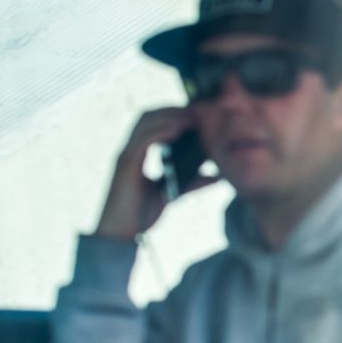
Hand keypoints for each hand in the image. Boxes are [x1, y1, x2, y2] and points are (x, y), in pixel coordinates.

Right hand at [94, 108, 207, 241]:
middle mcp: (130, 149)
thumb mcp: (174, 194)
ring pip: (144, 122)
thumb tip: (219, 176)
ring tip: (192, 115)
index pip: (153, 123)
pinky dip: (160, 131)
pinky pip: (142, 140)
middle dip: (172, 109)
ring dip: (168, 115)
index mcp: (139, 153)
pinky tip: (178, 130)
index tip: (199, 111)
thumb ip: (193, 183)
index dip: (173, 114)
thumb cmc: (142, 214)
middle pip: (148, 116)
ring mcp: (126, 155)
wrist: (122, 234)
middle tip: (198, 108)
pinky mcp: (125, 164)